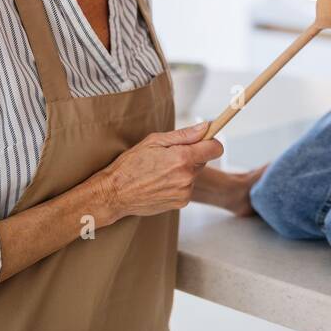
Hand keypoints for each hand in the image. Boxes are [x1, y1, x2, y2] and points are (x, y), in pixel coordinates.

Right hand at [93, 121, 223, 224]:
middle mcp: (187, 177)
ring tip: (160, 171)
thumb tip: (205, 127)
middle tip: (169, 156)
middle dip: (192, 155)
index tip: (204, 140)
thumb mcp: (154, 142)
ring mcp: (185, 192)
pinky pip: (187, 187)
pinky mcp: (181, 203)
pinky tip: (160, 182)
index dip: (211, 142)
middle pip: (204, 160)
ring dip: (183, 170)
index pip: (216, 148)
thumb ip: (184, 135)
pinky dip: (178, 183)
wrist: (115, 194)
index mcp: (182, 158)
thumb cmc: (130, 165)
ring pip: (194, 174)